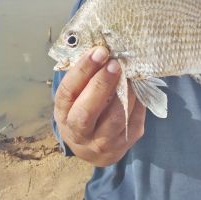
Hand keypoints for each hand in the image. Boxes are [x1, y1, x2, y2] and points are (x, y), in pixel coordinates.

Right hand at [53, 47, 144, 165]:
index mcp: (63, 114)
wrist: (91, 148)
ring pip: (116, 117)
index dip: (83, 70)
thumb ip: (83, 79)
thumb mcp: (73, 98)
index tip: (98, 51)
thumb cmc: (80, 112)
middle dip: (102, 83)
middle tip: (115, 63)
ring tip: (129, 73)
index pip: (69, 92)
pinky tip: (137, 87)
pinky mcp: (124, 144)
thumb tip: (102, 51)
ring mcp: (102, 142)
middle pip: (88, 110)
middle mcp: (79, 132)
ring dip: (125, 91)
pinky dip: (137, 100)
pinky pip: (134, 120)